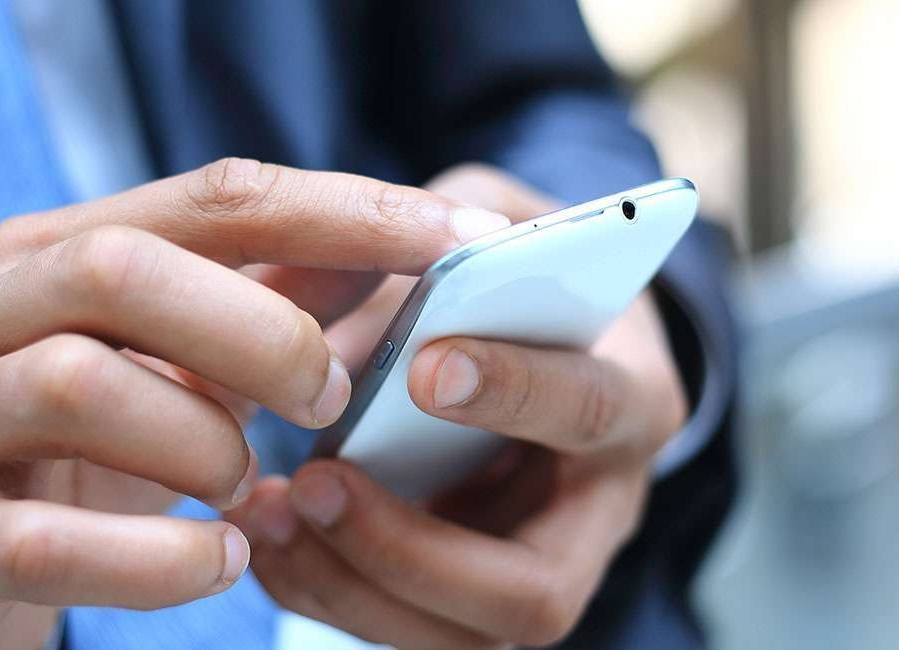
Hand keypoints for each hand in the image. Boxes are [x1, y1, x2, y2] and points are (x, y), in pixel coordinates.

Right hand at [0, 159, 510, 648]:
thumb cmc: (92, 444)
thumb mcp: (176, 357)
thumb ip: (269, 298)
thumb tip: (408, 247)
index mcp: (55, 249)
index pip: (214, 198)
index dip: (344, 213)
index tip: (458, 240)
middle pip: (123, 270)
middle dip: (259, 334)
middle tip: (330, 401)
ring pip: (76, 386)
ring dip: (202, 442)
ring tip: (248, 487)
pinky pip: (44, 543)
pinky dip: (155, 560)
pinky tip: (220, 560)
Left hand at [230, 165, 688, 647]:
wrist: (538, 336)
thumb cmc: (517, 272)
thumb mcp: (492, 220)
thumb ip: (439, 245)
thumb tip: (355, 314)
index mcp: (632, 397)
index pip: (590, 411)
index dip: (516, 392)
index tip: (425, 367)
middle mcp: (602, 509)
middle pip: (538, 591)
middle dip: (413, 550)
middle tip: (317, 480)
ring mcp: (543, 569)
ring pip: (464, 638)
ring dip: (351, 585)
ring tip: (268, 511)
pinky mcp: (479, 601)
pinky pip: (408, 634)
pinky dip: (325, 591)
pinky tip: (266, 536)